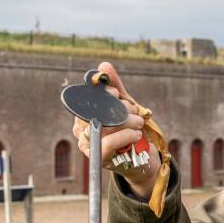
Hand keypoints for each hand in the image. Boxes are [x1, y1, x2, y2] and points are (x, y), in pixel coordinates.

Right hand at [71, 62, 161, 197]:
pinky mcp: (98, 157)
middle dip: (119, 107)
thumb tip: (103, 65)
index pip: (87, 98)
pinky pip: (107, 143)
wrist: (142, 157)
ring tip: (138, 123)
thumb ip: (115, 87)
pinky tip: (136, 134)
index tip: (117, 94)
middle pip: (95, 110)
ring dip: (126, 121)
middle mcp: (81, 129)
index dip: (102, 94)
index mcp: (84, 114)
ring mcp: (88, 144)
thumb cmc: (129, 129)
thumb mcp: (125, 105)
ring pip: (103, 125)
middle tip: (134, 111)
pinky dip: (125, 135)